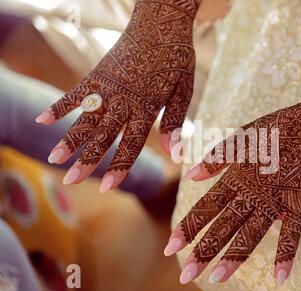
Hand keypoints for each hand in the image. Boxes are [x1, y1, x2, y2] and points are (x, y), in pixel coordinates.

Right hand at [36, 0, 198, 190]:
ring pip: (86, 117)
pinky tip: (42, 119)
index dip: (120, 165)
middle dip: (88, 159)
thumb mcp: (183, 89)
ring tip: (53, 157)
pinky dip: (60, 105)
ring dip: (69, 138)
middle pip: (104, 135)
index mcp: (147, 106)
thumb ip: (174, 121)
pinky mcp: (98, 73)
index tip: (106, 186)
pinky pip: (76, 91)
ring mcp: (108, 85)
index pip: (132, 142)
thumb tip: (177, 154)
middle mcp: (125, 99)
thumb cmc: (176, 57)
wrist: (161, 20)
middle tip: (71, 181)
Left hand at [165, 63, 300, 284]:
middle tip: (186, 275)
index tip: (170, 247)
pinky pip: (292, 235)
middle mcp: (253, 192)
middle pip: (224, 226)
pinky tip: (279, 278)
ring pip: (251, 234)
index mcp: (237, 176)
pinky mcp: (300, 205)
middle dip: (203, 251)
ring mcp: (277, 201)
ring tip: (217, 278)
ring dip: (234, 258)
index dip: (188, 228)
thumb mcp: (244, 135)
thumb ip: (217, 156)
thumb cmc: (280, 126)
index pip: (206, 207)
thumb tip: (191, 174)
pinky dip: (286, 256)